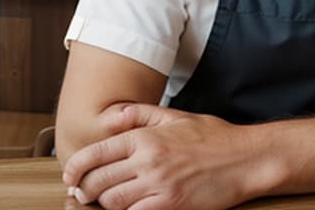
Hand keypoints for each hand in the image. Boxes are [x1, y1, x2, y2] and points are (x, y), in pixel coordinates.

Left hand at [62, 104, 263, 209]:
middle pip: (99, 180)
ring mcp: (159, 185)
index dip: (75, 167)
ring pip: (113, 201)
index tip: (69, 175)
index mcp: (145, 137)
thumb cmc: (212, 136)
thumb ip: (140, 114)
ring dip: (104, 204)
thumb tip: (112, 117)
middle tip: (81, 192)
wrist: (245, 158)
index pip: (96, 154)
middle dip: (84, 188)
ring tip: (103, 201)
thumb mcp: (174, 115)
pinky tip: (128, 209)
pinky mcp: (172, 205)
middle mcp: (148, 160)